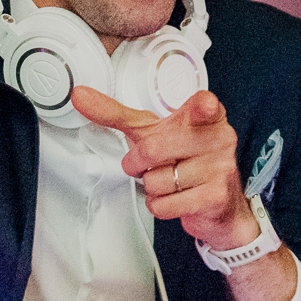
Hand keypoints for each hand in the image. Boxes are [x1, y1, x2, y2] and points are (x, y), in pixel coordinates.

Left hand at [71, 86, 259, 252]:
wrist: (217, 203)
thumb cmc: (183, 158)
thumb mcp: (151, 131)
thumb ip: (115, 113)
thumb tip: (80, 96)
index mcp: (206, 116)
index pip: (204, 106)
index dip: (201, 106)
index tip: (203, 106)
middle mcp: (218, 138)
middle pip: (152, 148)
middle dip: (137, 162)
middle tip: (148, 164)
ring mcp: (220, 167)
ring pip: (156, 180)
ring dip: (151, 186)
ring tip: (169, 181)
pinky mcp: (215, 196)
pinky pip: (165, 203)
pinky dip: (159, 204)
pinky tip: (175, 197)